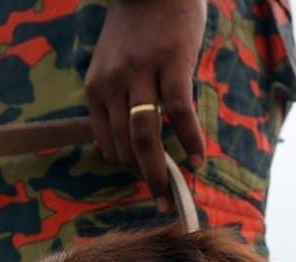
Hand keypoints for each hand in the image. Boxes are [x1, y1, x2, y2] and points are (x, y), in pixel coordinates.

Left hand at [86, 0, 206, 213]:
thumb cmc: (138, 26)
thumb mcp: (114, 64)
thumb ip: (119, 99)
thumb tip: (135, 140)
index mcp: (97, 88)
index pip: (107, 141)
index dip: (125, 166)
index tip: (144, 180)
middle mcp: (114, 84)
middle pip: (125, 144)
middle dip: (143, 176)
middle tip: (160, 200)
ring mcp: (141, 74)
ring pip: (145, 135)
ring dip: (158, 170)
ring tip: (172, 192)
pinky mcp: (172, 63)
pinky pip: (178, 111)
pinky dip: (189, 138)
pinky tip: (197, 158)